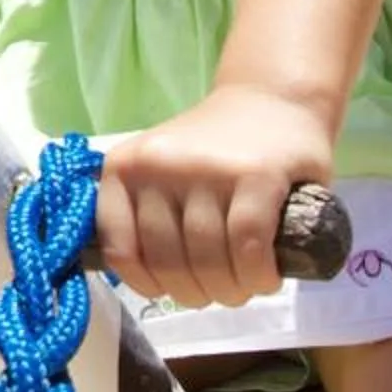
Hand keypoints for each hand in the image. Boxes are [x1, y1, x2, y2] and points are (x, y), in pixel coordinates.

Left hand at [95, 86, 332, 309]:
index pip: (120, 247)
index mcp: (125, 167)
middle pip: (168, 261)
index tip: (168, 290)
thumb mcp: (160, 169)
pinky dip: (257, 275)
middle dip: (195, 294)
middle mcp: (158, 165)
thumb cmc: (212, 145)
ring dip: (228, 291)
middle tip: (218, 294)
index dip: (145, 283)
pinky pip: (248, 247)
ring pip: (207, 259)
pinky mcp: (256, 175)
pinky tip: (265, 278)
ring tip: (243, 287)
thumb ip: (144, 211)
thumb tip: (142, 278)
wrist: (271, 97)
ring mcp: (207, 170)